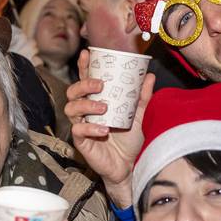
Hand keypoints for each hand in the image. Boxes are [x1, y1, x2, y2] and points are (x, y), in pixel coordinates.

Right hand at [65, 49, 154, 208]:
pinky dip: (90, 128)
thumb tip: (149, 76)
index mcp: (96, 101)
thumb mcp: (137, 116)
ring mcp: (82, 126)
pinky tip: (103, 129)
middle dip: (83, 85)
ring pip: (71, 109)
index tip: (87, 54)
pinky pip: (78, 130)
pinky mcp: (81, 142)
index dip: (84, 67)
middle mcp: (85, 112)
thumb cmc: (128, 141)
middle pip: (72, 92)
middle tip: (99, 85)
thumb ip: (142, 97)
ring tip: (103, 107)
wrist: (128, 167)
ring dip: (86, 105)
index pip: (86, 80)